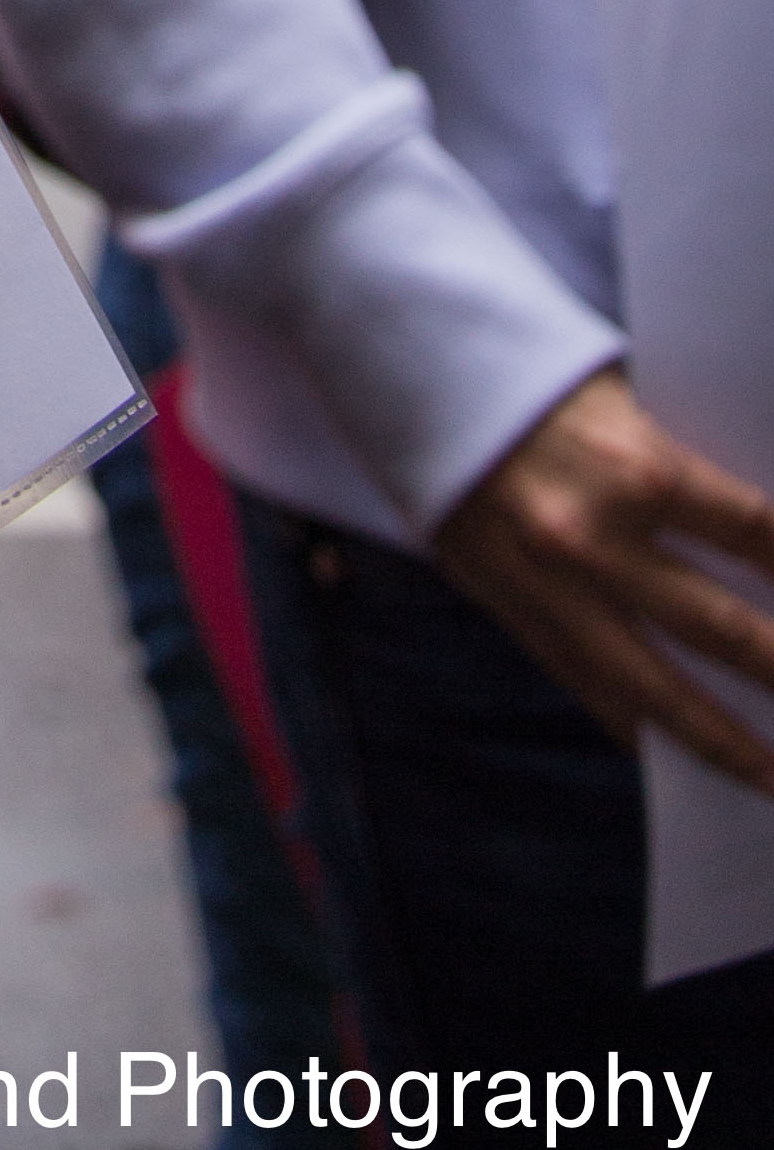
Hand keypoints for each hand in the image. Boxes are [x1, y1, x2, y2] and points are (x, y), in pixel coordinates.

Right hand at [433, 368, 773, 794]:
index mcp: (638, 466)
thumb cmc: (530, 371)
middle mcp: (599, 538)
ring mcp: (553, 586)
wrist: (412, 373)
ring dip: (726, 742)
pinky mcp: (513, 609)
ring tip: (769, 778)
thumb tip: (753, 541)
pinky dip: (638, 729)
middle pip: (725, 630)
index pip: (757, 535)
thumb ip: (680, 467)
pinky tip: (674, 753)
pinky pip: (588, 688)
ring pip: (657, 690)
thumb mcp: (621, 394)